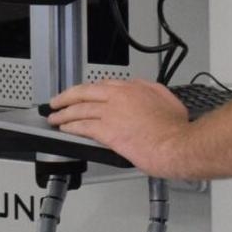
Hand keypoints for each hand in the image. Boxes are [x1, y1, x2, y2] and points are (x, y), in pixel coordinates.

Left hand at [47, 79, 189, 174]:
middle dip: (67, 97)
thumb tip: (147, 93)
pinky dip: (70, 127)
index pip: (105, 85)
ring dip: (64, 114)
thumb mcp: (170, 102)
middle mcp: (120, 97)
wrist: (177, 145)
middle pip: (85, 92)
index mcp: (136, 89)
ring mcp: (111, 113)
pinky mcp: (106, 131)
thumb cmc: (177, 130)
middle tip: (57, 102)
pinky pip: (82, 126)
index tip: (85, 95)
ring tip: (55, 118)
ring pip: (80, 109)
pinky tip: (65, 129)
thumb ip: (154, 93)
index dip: (91, 90)